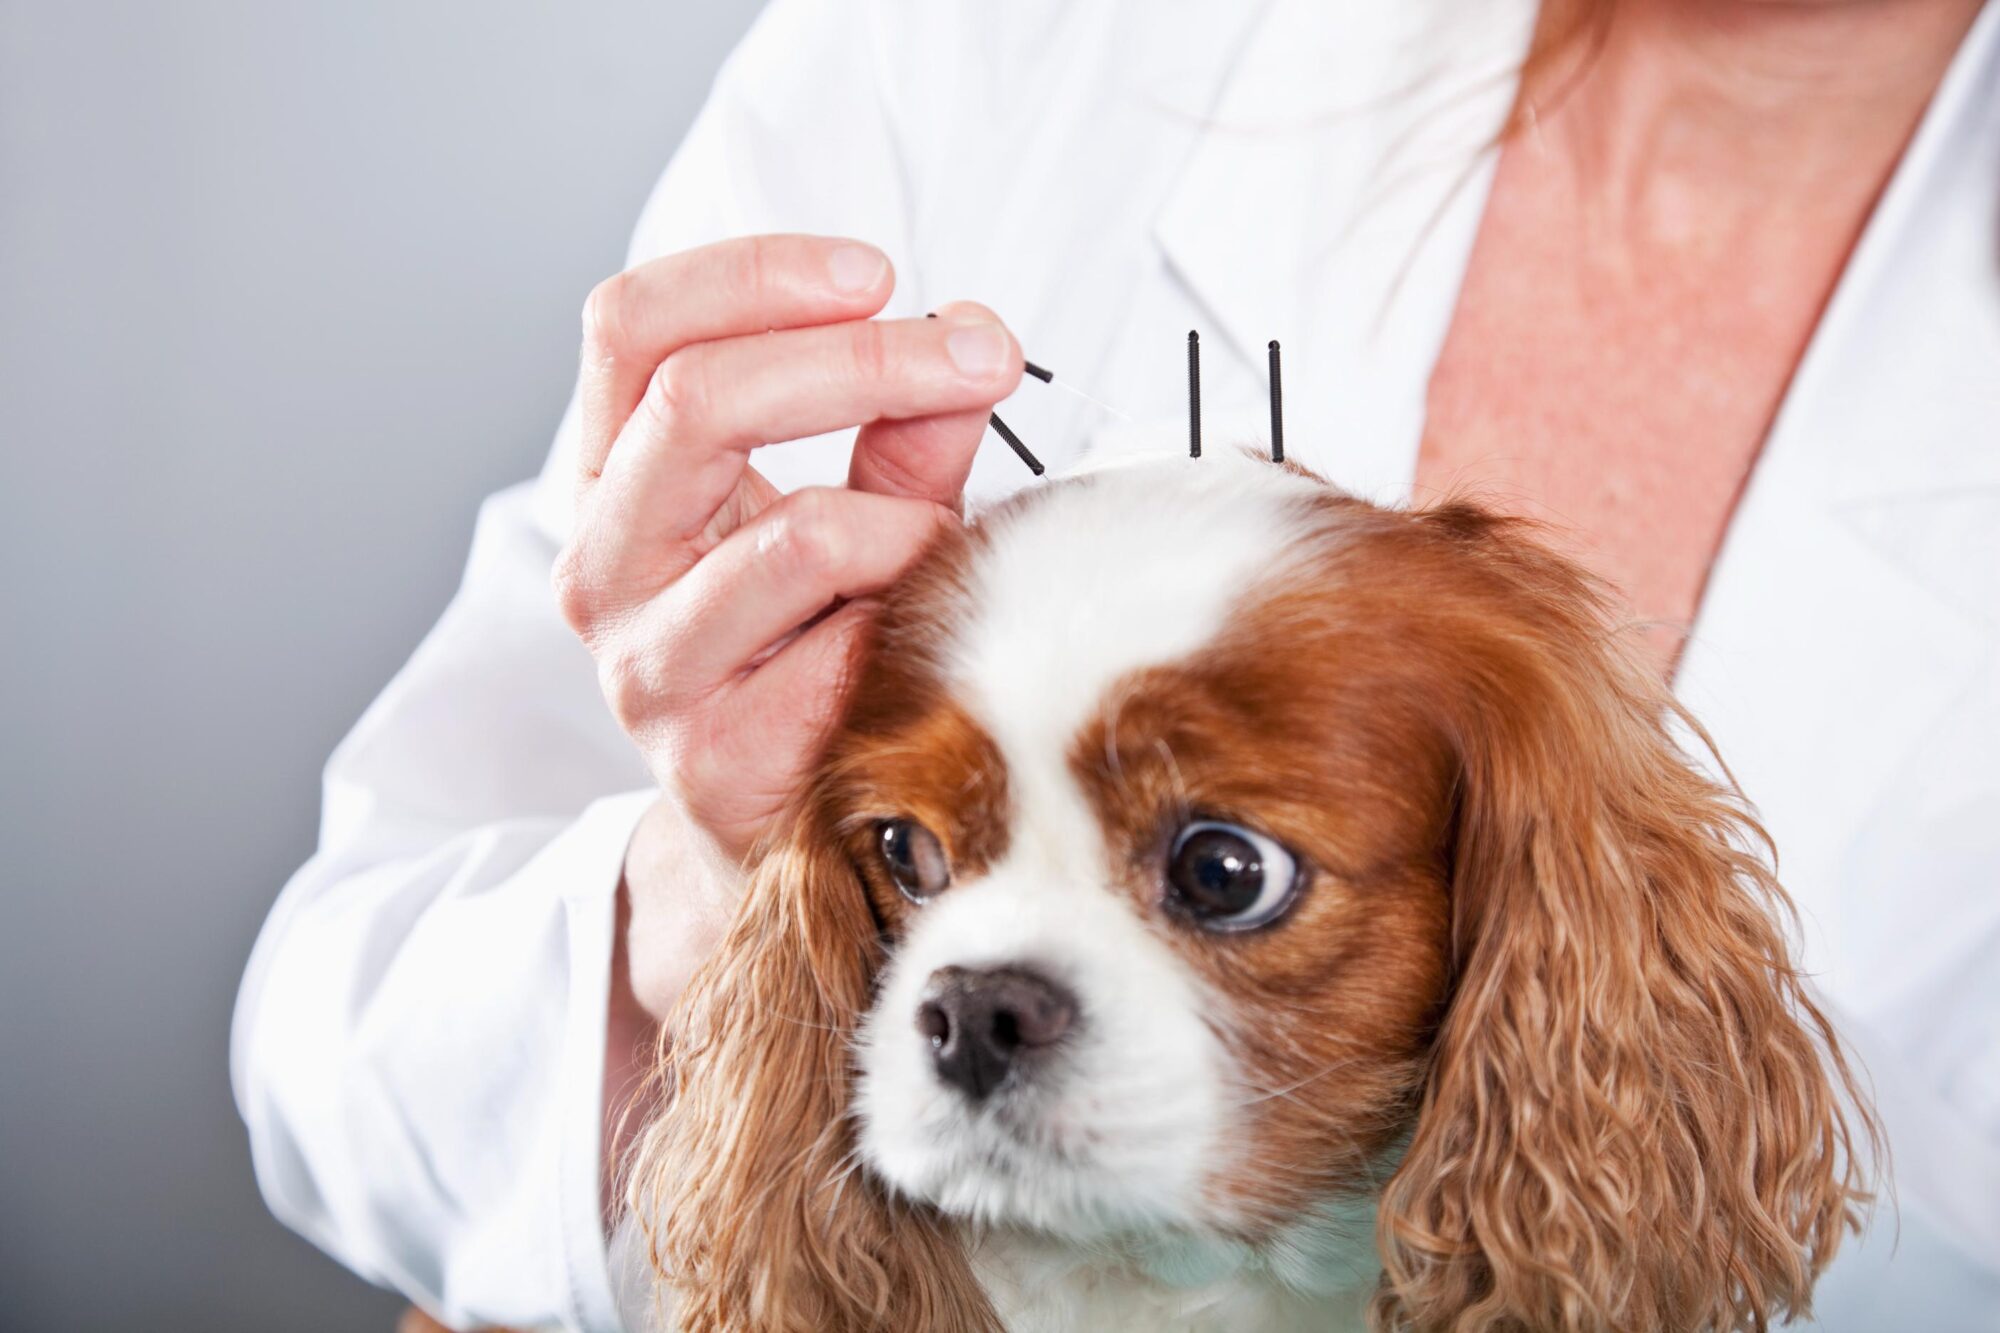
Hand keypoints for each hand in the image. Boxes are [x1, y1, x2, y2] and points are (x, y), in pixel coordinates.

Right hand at [554, 233, 1021, 1021]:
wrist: (775, 820)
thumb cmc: (809, 643)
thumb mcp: (848, 508)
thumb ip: (901, 427)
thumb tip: (974, 337)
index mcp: (613, 477)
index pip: (631, 328)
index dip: (752, 275)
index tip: (876, 272)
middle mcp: (601, 564)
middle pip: (695, 401)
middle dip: (863, 360)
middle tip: (978, 354)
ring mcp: (645, 666)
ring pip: (797, 534)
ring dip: (910, 523)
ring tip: (944, 548)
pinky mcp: (710, 756)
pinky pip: (845, 651)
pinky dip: (912, 623)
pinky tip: (924, 638)